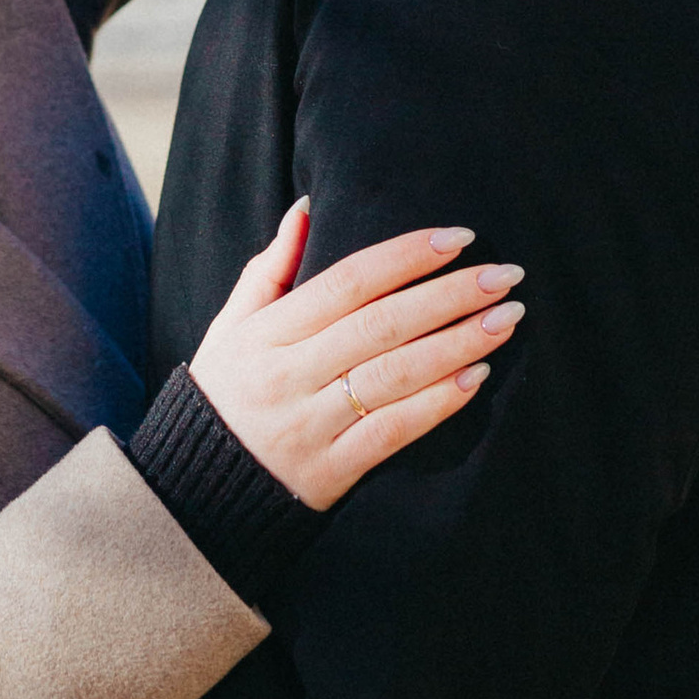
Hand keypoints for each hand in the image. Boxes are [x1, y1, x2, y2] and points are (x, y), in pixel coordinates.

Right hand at [188, 205, 521, 510]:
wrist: (193, 490)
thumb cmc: (223, 393)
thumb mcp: (231, 326)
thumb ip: (270, 268)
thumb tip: (307, 208)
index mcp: (267, 333)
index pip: (348, 281)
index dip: (406, 255)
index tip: (459, 237)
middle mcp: (290, 374)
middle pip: (381, 324)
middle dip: (450, 295)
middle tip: (505, 275)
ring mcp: (311, 424)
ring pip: (395, 375)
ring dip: (457, 344)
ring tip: (505, 319)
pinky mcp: (331, 470)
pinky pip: (392, 432)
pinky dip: (437, 404)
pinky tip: (476, 378)